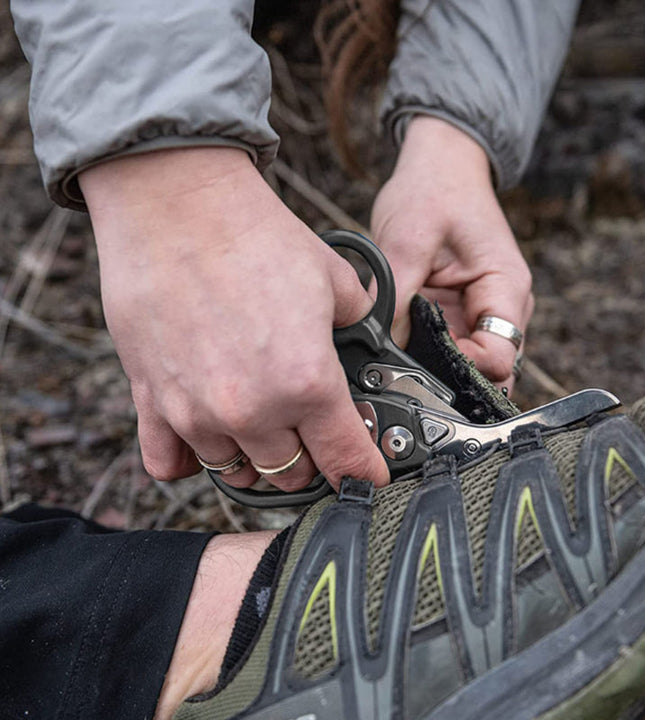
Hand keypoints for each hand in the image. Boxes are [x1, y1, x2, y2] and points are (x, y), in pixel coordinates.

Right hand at [80, 147, 388, 489]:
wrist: (175, 203)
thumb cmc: (253, 235)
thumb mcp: (334, 279)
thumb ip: (357, 323)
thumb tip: (363, 338)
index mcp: (306, 381)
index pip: (345, 460)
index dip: (364, 471)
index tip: (366, 474)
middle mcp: (251, 409)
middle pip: (290, 474)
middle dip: (310, 460)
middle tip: (312, 434)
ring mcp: (195, 411)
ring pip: (236, 472)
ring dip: (255, 458)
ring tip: (261, 426)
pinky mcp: (151, 399)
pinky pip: (167, 463)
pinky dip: (190, 460)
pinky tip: (205, 438)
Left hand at [371, 116, 532, 390]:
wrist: (439, 167)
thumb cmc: (434, 190)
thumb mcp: (408, 239)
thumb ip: (397, 296)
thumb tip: (384, 346)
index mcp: (506, 288)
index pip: (500, 356)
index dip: (462, 369)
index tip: (419, 362)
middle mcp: (502, 308)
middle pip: (490, 372)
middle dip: (450, 378)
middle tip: (407, 372)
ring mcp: (480, 313)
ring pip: (468, 365)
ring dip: (437, 368)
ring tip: (401, 359)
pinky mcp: (459, 313)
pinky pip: (449, 349)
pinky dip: (427, 354)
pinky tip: (402, 349)